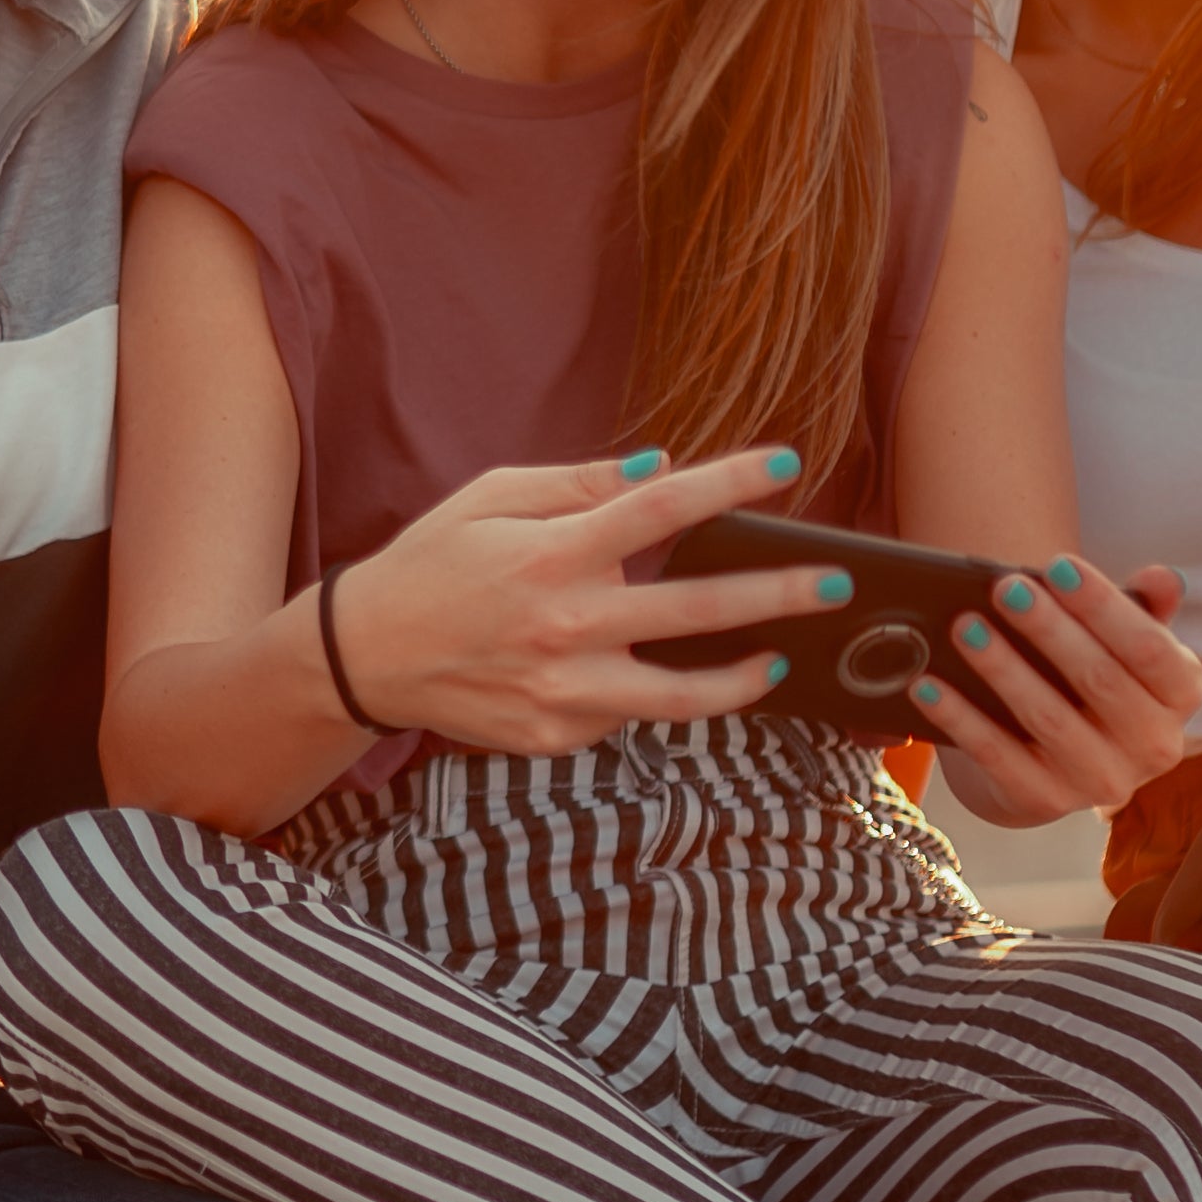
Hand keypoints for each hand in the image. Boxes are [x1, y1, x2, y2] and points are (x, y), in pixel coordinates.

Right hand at [329, 447, 853, 759]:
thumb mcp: (491, 497)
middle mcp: (566, 625)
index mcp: (552, 554)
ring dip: (743, 678)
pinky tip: (659, 677)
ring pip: (681, 696)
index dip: (732, 483)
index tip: (787, 465)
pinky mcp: (554, 736)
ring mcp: (562, 691)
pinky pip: (624, 718)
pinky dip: (648, 695)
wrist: (366, 656)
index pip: (664, 510)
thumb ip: (577, 484)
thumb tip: (658, 470)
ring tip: (781, 661)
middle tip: (835, 582)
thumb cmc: (433, 563)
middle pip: (698, 610)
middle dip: (779, 594)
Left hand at [911, 559, 1201, 828]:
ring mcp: (1102, 782)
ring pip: (1047, 718)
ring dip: (1001, 669)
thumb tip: (1163, 578)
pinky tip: (927, 684)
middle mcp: (1154, 746)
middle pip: (1097, 679)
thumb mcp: (1126, 641)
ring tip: (963, 627)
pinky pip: (997, 756)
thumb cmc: (1094, 677)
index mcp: (1181, 694)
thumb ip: (1143, 607)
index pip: (1149, 648)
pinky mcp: (1045, 801)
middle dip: (1047, 629)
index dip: (1105, 607)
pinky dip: (959, 719)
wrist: (1057, 756)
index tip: (1059, 566)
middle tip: (1004, 588)